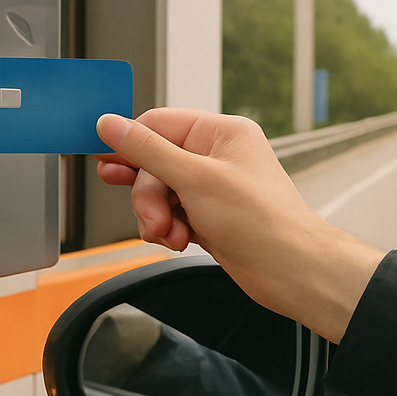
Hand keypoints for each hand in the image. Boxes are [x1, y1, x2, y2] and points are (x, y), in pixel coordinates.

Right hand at [95, 109, 383, 342]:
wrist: (289, 271)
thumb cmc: (261, 221)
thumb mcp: (194, 178)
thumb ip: (147, 150)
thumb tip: (110, 124)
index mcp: (221, 133)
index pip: (159, 125)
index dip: (130, 145)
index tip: (106, 163)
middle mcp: (218, 156)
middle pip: (154, 163)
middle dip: (148, 194)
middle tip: (153, 216)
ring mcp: (213, 188)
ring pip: (160, 193)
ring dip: (157, 216)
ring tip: (171, 235)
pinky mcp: (210, 217)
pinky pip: (172, 215)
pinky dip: (169, 230)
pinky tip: (180, 242)